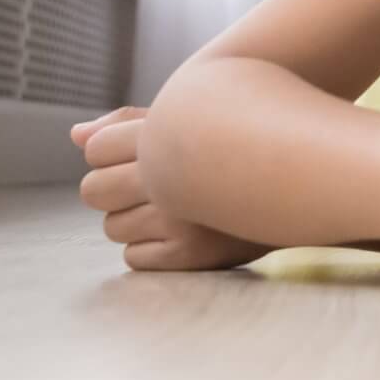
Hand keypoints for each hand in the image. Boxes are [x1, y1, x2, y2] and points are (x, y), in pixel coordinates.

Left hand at [73, 106, 268, 271]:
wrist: (304, 179)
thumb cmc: (235, 146)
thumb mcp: (189, 121)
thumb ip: (128, 125)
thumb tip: (75, 136)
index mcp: (169, 134)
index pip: (96, 150)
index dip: (109, 155)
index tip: (143, 158)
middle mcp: (172, 175)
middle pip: (93, 190)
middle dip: (112, 191)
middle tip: (152, 189)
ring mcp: (180, 216)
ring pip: (112, 227)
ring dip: (134, 222)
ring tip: (175, 211)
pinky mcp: (191, 253)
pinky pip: (134, 258)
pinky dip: (152, 251)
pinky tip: (183, 235)